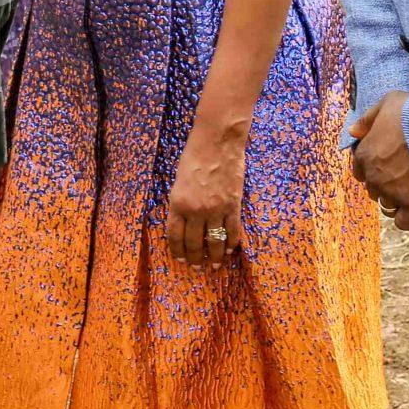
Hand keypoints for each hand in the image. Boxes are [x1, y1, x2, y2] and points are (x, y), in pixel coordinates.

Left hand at [163, 121, 245, 268]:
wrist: (217, 140)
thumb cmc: (194, 155)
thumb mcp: (178, 180)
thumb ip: (180, 202)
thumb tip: (183, 221)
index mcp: (178, 203)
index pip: (175, 236)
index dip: (178, 251)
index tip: (181, 259)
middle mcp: (195, 210)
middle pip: (194, 243)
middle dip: (195, 259)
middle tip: (197, 268)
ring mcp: (216, 209)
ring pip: (214, 242)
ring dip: (214, 257)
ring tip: (215, 266)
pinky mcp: (233, 205)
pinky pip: (232, 231)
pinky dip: (231, 244)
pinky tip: (230, 251)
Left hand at [348, 91, 408, 218]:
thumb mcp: (388, 103)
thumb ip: (368, 118)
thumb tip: (353, 132)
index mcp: (364, 154)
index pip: (359, 171)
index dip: (373, 169)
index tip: (388, 165)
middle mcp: (373, 176)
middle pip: (373, 189)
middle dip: (385, 184)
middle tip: (405, 176)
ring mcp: (391, 192)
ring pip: (388, 204)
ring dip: (398, 200)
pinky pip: (404, 222)